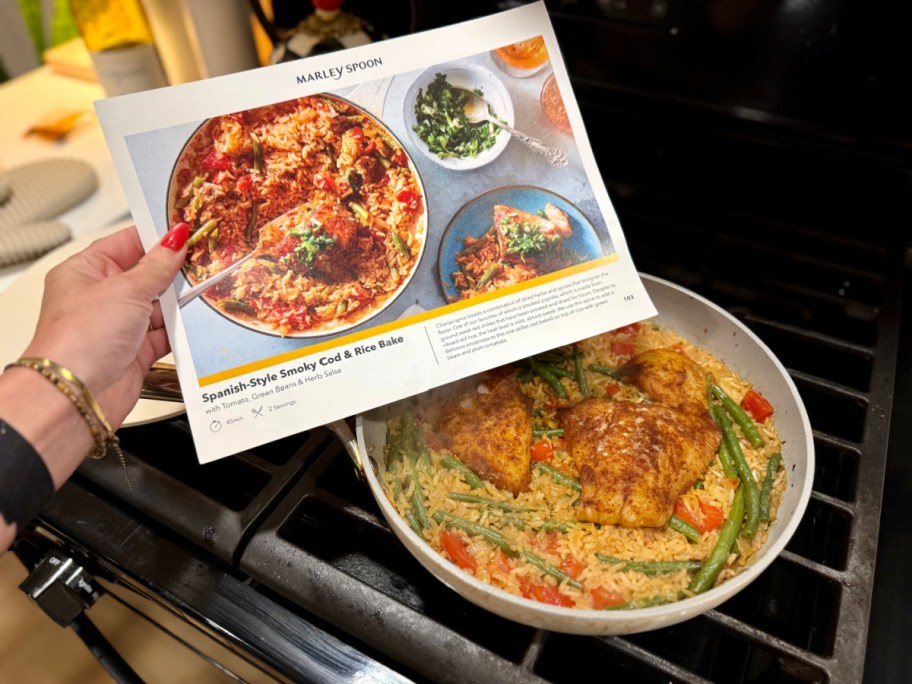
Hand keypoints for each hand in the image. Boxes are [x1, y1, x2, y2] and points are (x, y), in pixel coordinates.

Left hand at [21, 224, 188, 427]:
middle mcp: (99, 298)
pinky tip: (194, 321)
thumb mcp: (126, 289)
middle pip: (145, 275)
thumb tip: (175, 241)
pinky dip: (179, 330)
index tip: (184, 231)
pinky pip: (164, 334)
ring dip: (177, 303)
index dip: (155, 237)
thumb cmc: (79, 341)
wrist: (77, 395)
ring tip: (201, 291)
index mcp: (84, 272)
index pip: (125, 244)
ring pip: (157, 306)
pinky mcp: (134, 352)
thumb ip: (157, 266)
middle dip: (172, 272)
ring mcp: (117, 326)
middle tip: (201, 261)